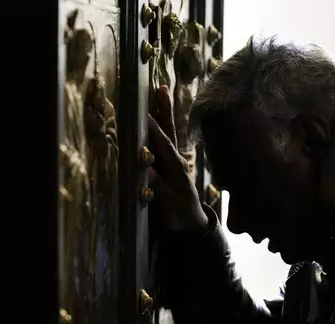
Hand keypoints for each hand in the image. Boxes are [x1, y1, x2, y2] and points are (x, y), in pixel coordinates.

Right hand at [148, 85, 208, 231]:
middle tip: (161, 88)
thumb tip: (146, 171)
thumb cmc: (180, 216)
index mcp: (178, 170)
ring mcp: (173, 160)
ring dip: (163, 111)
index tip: (144, 117)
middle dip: (165, 111)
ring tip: (161, 90)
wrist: (190, 223)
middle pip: (170, 131)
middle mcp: (177, 160)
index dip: (154, 132)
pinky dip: (159, 123)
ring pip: (167, 132)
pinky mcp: (168, 162)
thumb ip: (160, 189)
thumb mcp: (170, 207)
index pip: (165, 147)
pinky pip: (163, 139)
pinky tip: (155, 111)